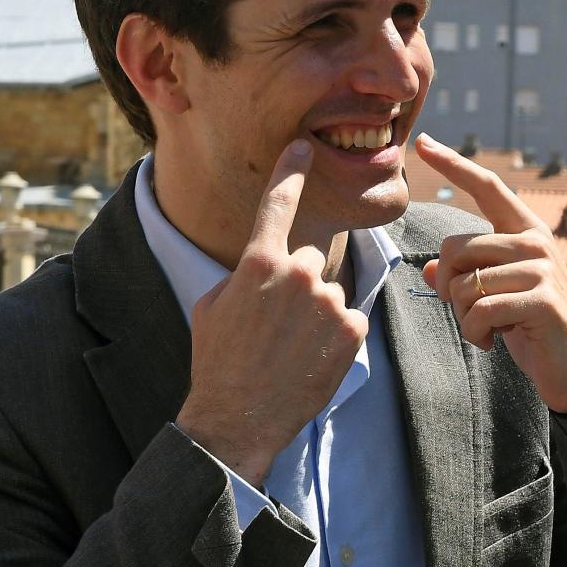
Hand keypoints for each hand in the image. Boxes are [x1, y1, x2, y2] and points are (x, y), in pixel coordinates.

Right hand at [175, 141, 368, 486]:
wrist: (238, 418)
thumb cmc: (217, 361)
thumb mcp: (213, 305)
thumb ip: (244, 274)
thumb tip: (264, 267)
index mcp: (258, 261)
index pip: (279, 202)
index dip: (291, 171)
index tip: (302, 148)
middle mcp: (298, 272)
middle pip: (307, 262)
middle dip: (296, 287)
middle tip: (275, 328)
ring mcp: (329, 301)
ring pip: (328, 295)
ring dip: (315, 317)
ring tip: (289, 351)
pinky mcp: (353, 329)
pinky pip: (348, 320)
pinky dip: (334, 338)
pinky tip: (309, 361)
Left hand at [415, 134, 566, 414]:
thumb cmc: (532, 329)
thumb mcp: (494, 297)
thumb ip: (465, 277)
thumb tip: (431, 268)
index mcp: (524, 231)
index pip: (487, 187)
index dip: (454, 164)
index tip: (423, 143)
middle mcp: (535, 241)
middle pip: (455, 248)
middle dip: (448, 289)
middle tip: (469, 313)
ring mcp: (542, 269)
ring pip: (464, 285)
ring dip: (464, 318)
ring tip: (488, 330)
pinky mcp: (543, 300)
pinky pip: (481, 310)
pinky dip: (475, 334)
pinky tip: (494, 342)